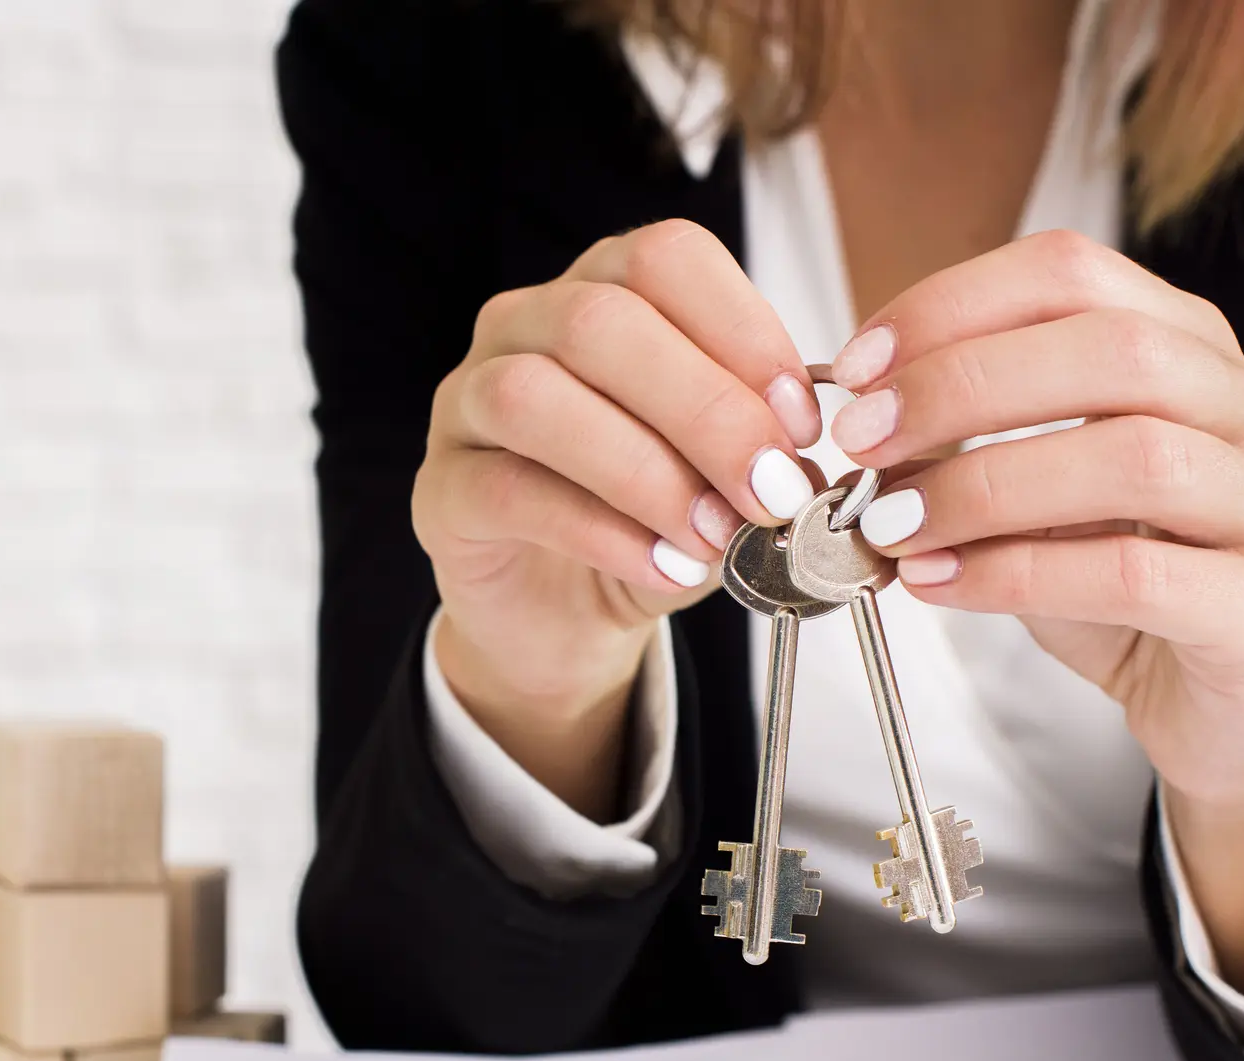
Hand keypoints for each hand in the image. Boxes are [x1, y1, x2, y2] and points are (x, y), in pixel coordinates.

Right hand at [416, 220, 821, 817]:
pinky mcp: (442, 491)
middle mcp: (524, 327)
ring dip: (645, 470)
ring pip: (535, 396)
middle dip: (706, 410)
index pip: (665, 259)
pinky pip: (510, 491)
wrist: (566, 618)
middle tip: (773, 491)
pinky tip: (665, 568)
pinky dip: (602, 532)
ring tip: (715, 536)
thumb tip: (801, 463)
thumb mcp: (723, 477)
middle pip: (600, 321)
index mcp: (602, 291)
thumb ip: (755, 452)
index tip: (801, 425)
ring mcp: (467, 404)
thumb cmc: (649, 526)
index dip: (743, 333)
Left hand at [828, 229, 1243, 994]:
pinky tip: (929, 585)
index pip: (1065, 272)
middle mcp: (1236, 408)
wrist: (1214, 709)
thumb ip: (941, 446)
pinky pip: (1133, 566)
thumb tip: (806, 415)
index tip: (845, 369)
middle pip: (1099, 346)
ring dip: (979, 481)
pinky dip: (1015, 569)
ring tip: (875, 525)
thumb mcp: (1016, 497)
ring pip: (1121, 452)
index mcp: (1172, 352)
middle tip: (845, 444)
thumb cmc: (1104, 581)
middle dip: (954, 389)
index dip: (947, 309)